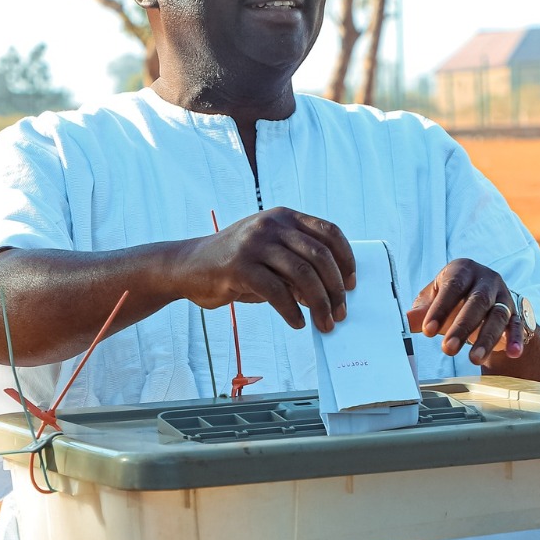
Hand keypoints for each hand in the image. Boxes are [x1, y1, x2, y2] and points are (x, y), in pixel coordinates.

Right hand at [180, 208, 355, 331]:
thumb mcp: (270, 256)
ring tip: (324, 323)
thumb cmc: (235, 264)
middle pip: (319, 255)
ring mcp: (254, 243)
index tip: (352, 284)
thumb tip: (331, 292)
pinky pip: (276, 291)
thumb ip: (298, 266)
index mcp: (284, 217)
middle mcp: (271, 224)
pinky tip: (297, 323)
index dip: (346, 259)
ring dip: (319, 303)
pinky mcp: (239, 266)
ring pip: (302, 274)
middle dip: (335, 288)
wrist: (188, 266)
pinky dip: (291, 311)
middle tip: (340, 312)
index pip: (328, 232)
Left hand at [407, 259, 523, 364]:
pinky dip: (516, 339)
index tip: (427, 331)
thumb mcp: (435, 300)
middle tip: (448, 349)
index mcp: (463, 269)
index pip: (452, 287)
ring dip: (486, 338)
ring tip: (473, 358)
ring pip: (498, 315)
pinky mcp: (516, 312)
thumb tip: (403, 322)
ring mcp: (503, 295)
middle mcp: (486, 279)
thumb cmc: (454, 298)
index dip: (440, 309)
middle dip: (462, 327)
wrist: (483, 300)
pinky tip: (513, 353)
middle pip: (477, 302)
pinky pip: (518, 325)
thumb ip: (421, 312)